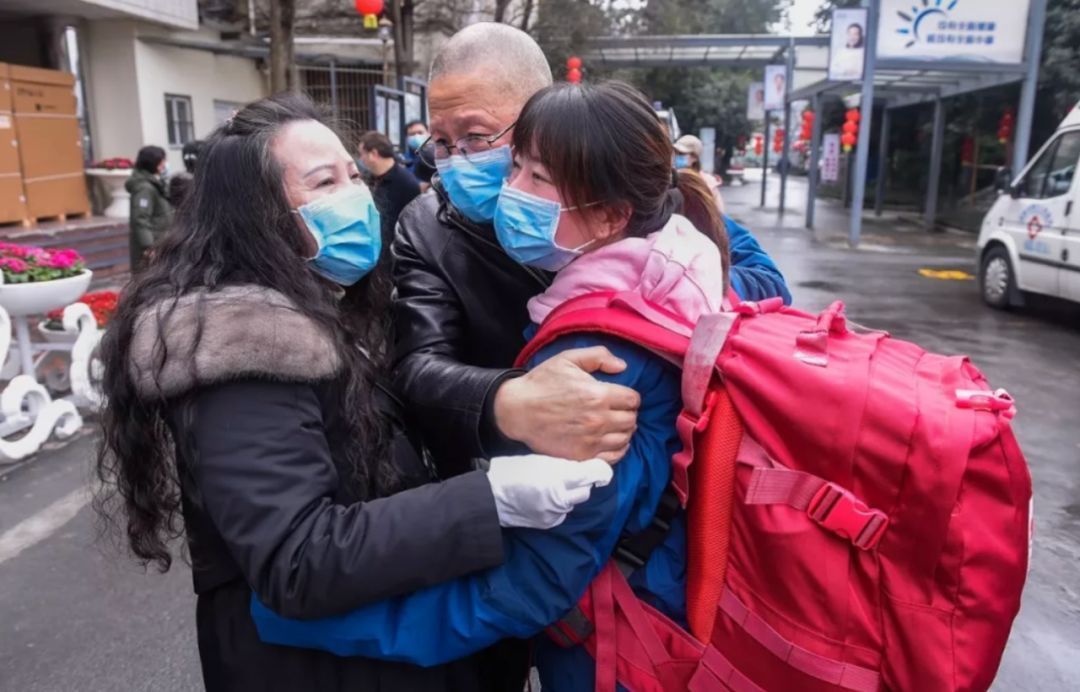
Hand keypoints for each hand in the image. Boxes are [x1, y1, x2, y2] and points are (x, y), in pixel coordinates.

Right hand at [487, 455, 612, 528]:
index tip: (601, 471)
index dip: (600, 471)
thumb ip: (563, 464)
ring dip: (571, 494)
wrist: (491, 497)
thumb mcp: (539, 460)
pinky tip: (547, 498)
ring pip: (575, 502)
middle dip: (582, 482)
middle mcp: (559, 498)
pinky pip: (564, 512)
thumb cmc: (511, 472)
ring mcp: (555, 513)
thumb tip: (584, 466)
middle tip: (569, 475)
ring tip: (553, 486)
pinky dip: (560, 505)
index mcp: (557, 477)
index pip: (592, 475)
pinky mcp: (549, 523)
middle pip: (586, 490)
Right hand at [494, 346, 640, 462]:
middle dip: (628, 413)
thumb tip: (623, 366)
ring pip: (625, 439)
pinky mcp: (582, 455)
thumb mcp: (567, 359)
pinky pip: (613, 457)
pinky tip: (612, 441)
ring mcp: (591, 440)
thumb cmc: (541, 382)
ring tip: (615, 425)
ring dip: (624, 431)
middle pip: (631, 420)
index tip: (622, 397)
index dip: (630, 397)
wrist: (517, 410)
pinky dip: (618, 449)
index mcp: (598, 395)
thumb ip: (598, 356)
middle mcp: (598, 420)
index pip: (633, 399)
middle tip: (618, 410)